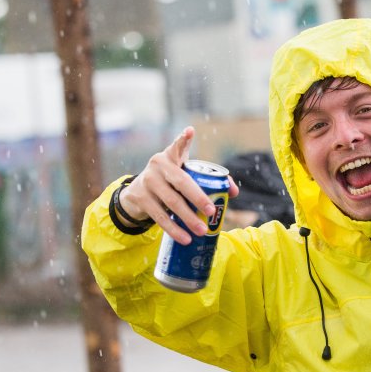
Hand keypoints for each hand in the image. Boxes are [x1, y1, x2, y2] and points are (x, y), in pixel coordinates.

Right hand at [118, 127, 239, 243]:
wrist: (137, 193)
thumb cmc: (170, 181)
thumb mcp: (183, 174)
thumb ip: (207, 178)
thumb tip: (233, 192)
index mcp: (170, 156)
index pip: (177, 145)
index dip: (183, 139)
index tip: (190, 132)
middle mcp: (157, 166)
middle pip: (181, 182)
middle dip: (198, 197)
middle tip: (212, 211)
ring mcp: (147, 182)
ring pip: (171, 203)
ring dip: (188, 219)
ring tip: (202, 231)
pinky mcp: (140, 199)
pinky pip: (160, 217)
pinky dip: (173, 230)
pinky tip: (184, 239)